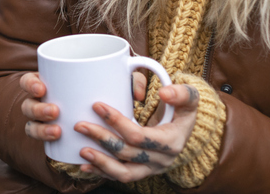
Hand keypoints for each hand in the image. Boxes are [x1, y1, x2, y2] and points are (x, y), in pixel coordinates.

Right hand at [19, 70, 148, 144]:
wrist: (114, 121)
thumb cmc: (109, 91)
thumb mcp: (119, 82)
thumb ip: (130, 80)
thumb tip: (136, 95)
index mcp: (50, 84)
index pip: (29, 81)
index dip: (30, 84)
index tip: (43, 88)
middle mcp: (43, 103)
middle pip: (28, 106)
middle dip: (37, 109)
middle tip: (55, 111)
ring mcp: (47, 122)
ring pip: (33, 128)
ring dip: (41, 130)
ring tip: (57, 131)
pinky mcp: (56, 140)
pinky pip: (45, 146)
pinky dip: (49, 147)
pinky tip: (60, 148)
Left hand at [75, 82, 201, 183]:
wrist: (183, 129)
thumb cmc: (181, 108)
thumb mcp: (189, 97)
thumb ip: (181, 93)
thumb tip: (164, 93)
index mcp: (171, 142)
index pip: (139, 136)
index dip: (116, 122)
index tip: (96, 105)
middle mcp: (162, 160)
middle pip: (127, 153)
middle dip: (102, 139)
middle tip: (80, 125)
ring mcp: (151, 169)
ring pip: (124, 173)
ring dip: (101, 162)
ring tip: (81, 150)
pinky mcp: (141, 172)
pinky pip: (120, 177)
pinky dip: (102, 172)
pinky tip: (85, 165)